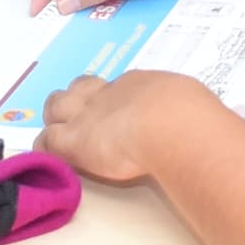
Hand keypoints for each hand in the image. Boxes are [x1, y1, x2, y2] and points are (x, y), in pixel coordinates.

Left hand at [38, 67, 210, 182]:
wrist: (171, 124)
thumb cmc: (190, 114)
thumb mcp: (190, 103)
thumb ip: (185, 110)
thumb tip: (199, 120)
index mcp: (139, 85)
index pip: (116, 89)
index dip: (111, 101)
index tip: (118, 115)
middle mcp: (108, 94)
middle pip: (80, 87)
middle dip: (77, 99)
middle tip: (83, 118)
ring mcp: (86, 115)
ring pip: (55, 106)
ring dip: (56, 118)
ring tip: (59, 135)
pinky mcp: (72, 141)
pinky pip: (46, 141)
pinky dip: (45, 149)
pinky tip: (47, 160)